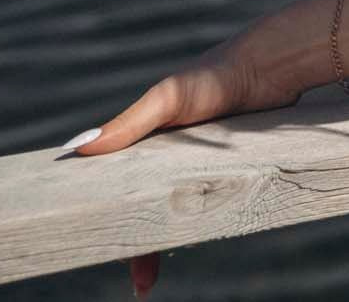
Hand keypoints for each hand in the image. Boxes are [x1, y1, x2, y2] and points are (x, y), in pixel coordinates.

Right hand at [67, 42, 298, 296]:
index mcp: (143, 143)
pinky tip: (201, 243)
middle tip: (141, 283)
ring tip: (157, 279)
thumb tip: (76, 148)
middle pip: (144, 208)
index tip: (94, 248)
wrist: (272, 68)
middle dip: (138, 245)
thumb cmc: (214, 76)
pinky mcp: (230, 170)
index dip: (104, 215)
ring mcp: (199, 166)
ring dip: (169, 240)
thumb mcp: (168, 98)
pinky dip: (202, 226)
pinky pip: (211, 205)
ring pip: (177, 212)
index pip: (113, 186)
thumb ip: (130, 123)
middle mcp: (167, 157)